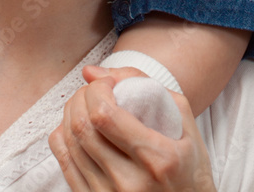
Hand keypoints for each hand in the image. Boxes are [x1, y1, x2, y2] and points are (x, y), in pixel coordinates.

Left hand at [49, 65, 215, 191]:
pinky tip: (77, 128)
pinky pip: (65, 165)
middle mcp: (129, 182)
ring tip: (85, 104)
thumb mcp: (184, 124)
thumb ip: (145, 87)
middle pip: (82, 127)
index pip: (104, 115)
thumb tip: (92, 71)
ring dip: (71, 113)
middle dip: (81, 97)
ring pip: (69, 144)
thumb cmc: (190, 172)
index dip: (97, 89)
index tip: (108, 83)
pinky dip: (63, 137)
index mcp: (157, 159)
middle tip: (95, 90)